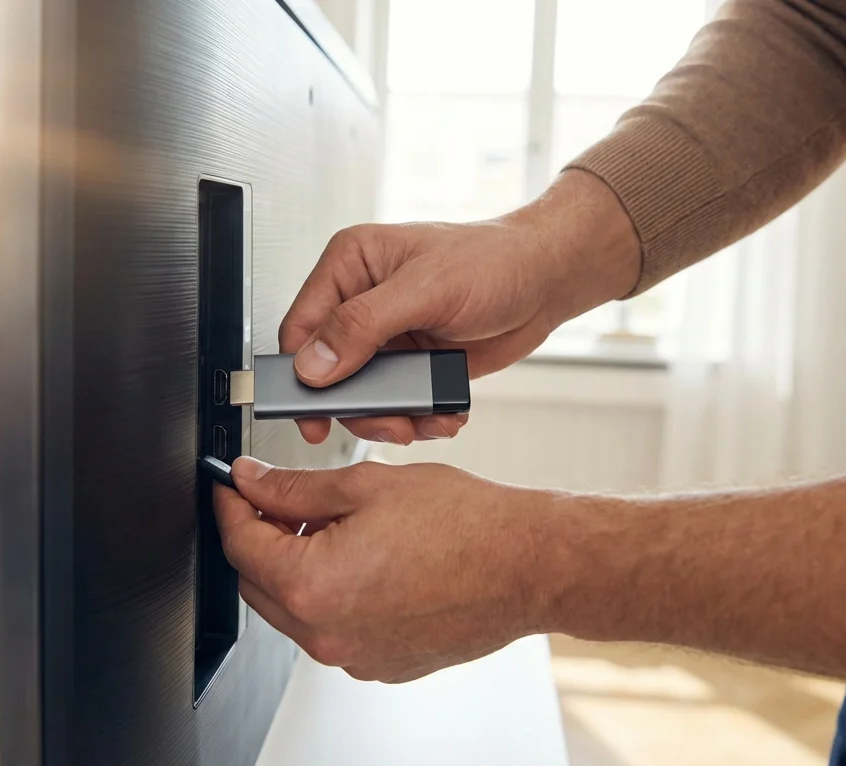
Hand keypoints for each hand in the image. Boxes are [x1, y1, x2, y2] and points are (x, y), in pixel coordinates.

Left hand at [213, 456, 555, 682]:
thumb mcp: (365, 486)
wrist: (528, 566)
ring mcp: (354, 656)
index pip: (240, 545)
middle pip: (258, 583)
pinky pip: (334, 628)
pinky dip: (333, 594)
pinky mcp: (381, 664)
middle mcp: (326, 634)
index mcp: (312, 587)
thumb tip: (251, 483)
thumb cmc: (464, 526)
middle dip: (260, 538)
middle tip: (281, 498)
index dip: (230, 505)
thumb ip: (294, 487)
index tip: (232, 485)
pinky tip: (363, 559)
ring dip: (297, 567)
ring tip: (335, 525)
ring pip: (296, 609)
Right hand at [282, 169, 639, 444]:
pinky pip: (398, 405)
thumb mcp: (425, 288)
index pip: (301, 326)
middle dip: (356, 406)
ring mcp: (387, 336)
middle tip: (385, 425)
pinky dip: (417, 418)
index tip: (313, 413)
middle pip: (328, 371)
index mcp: (350, 266)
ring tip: (421, 423)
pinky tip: (441, 415)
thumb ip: (363, 325)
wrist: (546, 281)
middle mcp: (361, 301)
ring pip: (363, 396)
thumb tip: (314, 363)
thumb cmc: (493, 260)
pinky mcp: (413, 363)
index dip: (300, 373)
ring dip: (390, 419)